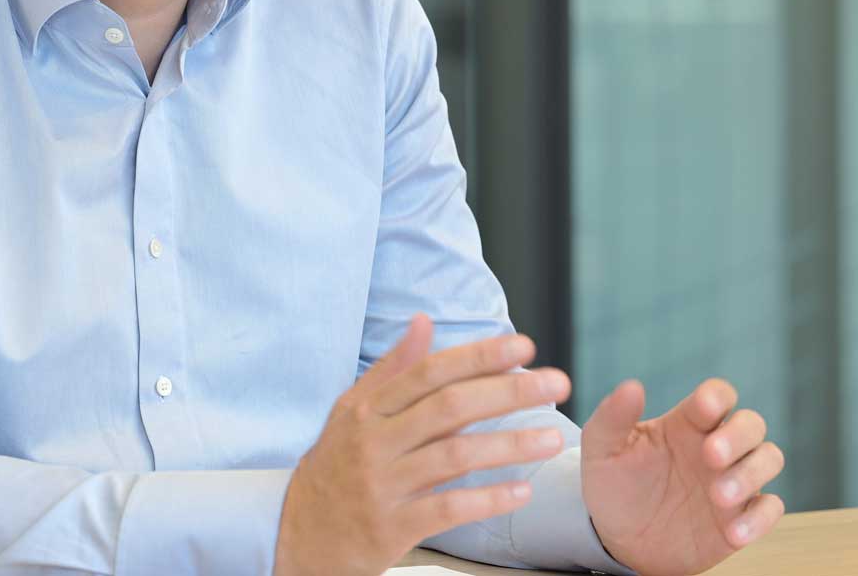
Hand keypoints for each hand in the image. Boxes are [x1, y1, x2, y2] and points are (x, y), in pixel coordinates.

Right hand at [274, 314, 571, 575]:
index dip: (478, 357)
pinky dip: (487, 499)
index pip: (429, 373)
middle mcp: (374, 441)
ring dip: (509, 445)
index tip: (523, 348)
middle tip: (557, 384)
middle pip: (448, 408)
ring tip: (553, 437)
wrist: (300, 533)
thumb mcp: (352, 412)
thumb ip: (392, 370)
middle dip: (507, 392)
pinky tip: (522, 490)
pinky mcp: (392, 526)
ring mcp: (383, 485)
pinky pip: (447, 508)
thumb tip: (424, 322)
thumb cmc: (336, 467)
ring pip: (453, 456)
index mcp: (366, 409)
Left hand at [582, 379, 784, 574]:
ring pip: (769, 459)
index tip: (704, 406)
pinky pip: (770, 509)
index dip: (717, 396)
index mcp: (685, 423)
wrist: (620, 540)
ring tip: (718, 497)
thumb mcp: (601, 450)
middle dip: (739, 435)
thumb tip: (631, 386)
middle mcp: (715, 446)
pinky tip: (733, 533)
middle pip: (752, 423)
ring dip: (750, 474)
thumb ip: (612, 417)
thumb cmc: (614, 485)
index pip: (717, 395)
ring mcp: (733, 480)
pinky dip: (759, 519)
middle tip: (711, 456)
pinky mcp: (741, 516)